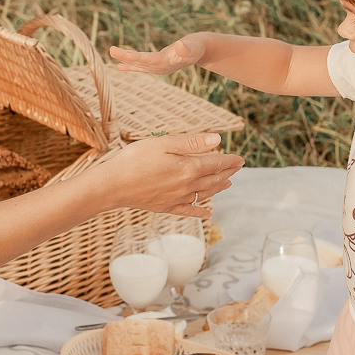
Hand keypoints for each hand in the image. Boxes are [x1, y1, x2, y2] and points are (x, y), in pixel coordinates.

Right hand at [102, 133, 243, 218]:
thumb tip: (217, 140)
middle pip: (214, 179)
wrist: (113, 185)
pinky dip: (200, 211)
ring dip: (218, 188)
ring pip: (205, 194)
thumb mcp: (164, 143)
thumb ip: (192, 143)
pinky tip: (207, 214)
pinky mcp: (166, 207)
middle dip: (227, 172)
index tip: (240, 159)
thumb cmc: (135, 160)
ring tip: (227, 184)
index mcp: (189, 168)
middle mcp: (187, 186)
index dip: (230, 160)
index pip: (216, 163)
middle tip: (237, 168)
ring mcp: (177, 199)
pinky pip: (189, 210)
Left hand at [109, 36, 205, 74]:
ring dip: (125, 59)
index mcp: (166, 63)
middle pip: (139, 63)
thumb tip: (179, 45)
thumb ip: (186, 48)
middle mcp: (159, 68)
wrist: (199, 51)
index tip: (123, 54)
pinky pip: (140, 66)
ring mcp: (157, 68)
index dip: (135, 57)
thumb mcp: (193, 47)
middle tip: (112, 50)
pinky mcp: (156, 64)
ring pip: (137, 64)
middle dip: (125, 57)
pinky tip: (119, 66)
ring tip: (112, 52)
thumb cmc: (196, 47)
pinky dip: (130, 66)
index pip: (147, 60)